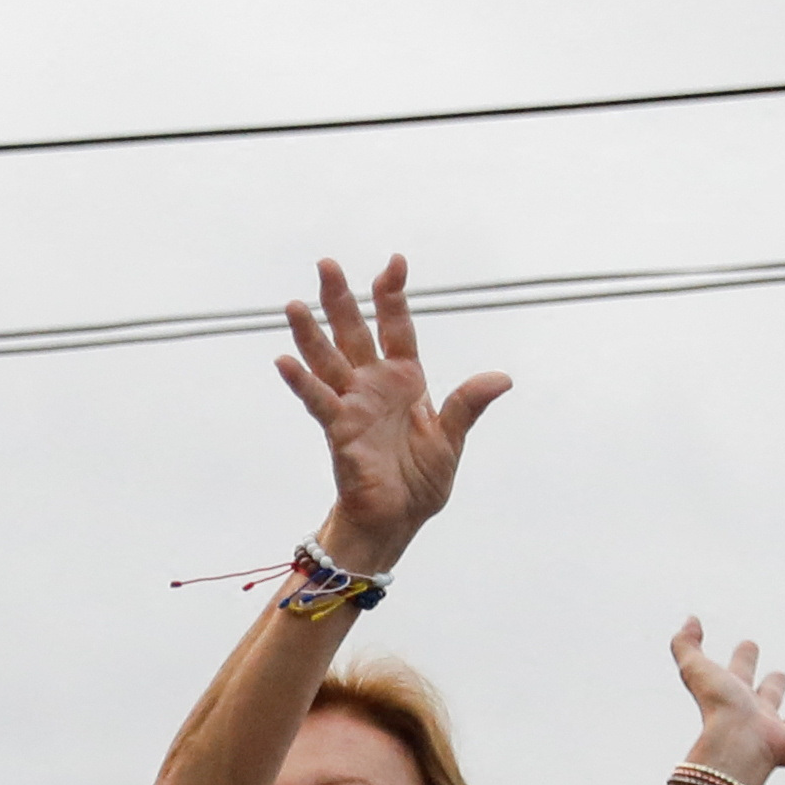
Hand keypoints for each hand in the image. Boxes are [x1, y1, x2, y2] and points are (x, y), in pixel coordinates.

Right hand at [270, 255, 509, 572]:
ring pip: (328, 361)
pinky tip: (284, 361)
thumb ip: (467, 405)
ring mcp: (352, 406)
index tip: (394, 263)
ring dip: (310, 334)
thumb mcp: (451, 440)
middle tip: (326, 264)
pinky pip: (319, 402)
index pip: (397, 328)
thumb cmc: (420, 482)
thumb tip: (501, 378)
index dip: (393, 296)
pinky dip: (301, 383)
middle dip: (341, 299)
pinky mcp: (339, 431)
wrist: (397, 521)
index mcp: (405, 381)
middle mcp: (374, 386)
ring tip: (293, 305)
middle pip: (354, 333)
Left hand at [666, 621, 784, 782]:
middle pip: (769, 697)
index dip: (744, 659)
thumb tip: (690, 619)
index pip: (740, 672)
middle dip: (773, 687)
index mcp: (735, 696)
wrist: (736, 744)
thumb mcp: (696, 669)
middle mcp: (757, 716)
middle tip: (779, 677)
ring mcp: (779, 735)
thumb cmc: (717, 707)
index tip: (748, 645)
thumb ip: (686, 644)